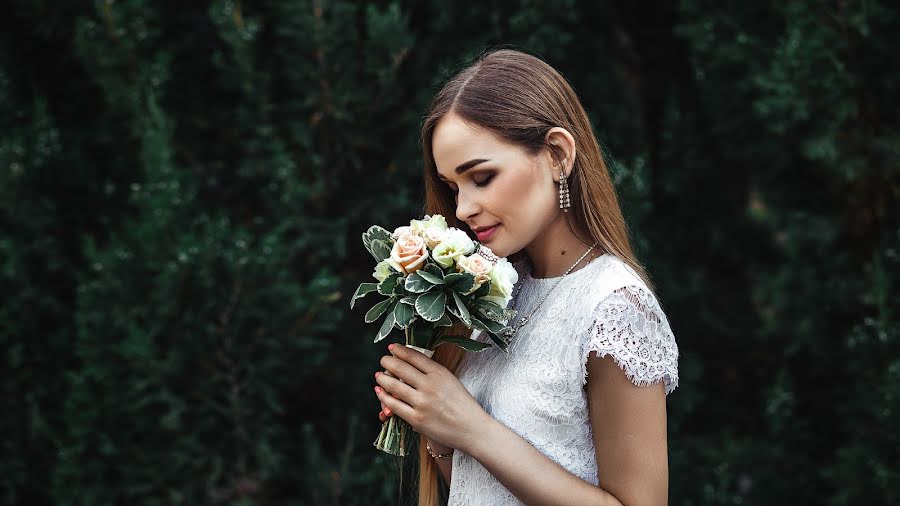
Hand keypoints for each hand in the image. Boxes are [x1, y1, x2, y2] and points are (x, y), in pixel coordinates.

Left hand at [374, 344, 488, 451]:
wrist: (472, 429)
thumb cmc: (462, 404)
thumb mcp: (451, 380)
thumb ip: (433, 372)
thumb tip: (409, 363)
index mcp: (439, 373)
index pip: (414, 356)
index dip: (400, 350)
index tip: (392, 348)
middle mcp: (430, 385)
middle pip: (400, 368)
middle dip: (387, 362)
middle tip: (383, 360)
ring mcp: (422, 403)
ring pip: (393, 386)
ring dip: (383, 379)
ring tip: (379, 376)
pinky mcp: (416, 419)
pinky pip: (394, 405)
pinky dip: (384, 398)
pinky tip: (381, 393)